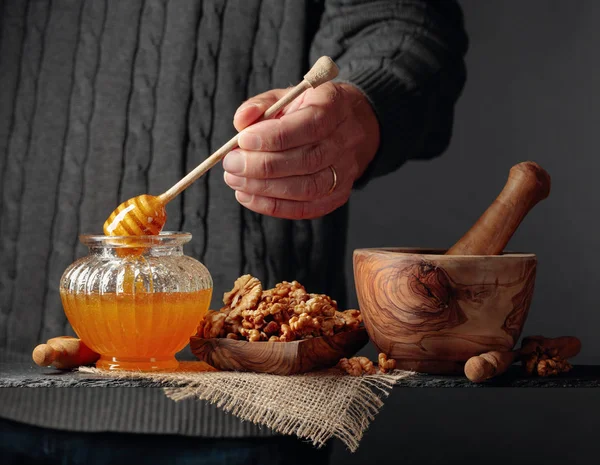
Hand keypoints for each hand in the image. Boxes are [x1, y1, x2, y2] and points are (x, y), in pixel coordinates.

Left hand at [223, 82, 379, 218]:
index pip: (309, 125)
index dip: (274, 136)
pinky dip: (274, 206)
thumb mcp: (287, 96)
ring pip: (308, 188)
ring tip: (236, 181)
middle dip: (263, 166)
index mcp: (334, 107)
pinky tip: (249, 197)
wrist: (350, 127)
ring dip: (266, 188)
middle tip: (232, 164)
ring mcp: (345, 172)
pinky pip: (307, 208)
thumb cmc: (309, 110)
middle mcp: (345, 141)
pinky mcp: (338, 195)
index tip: (243, 140)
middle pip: (308, 160)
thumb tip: (241, 121)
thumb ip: (261, 106)